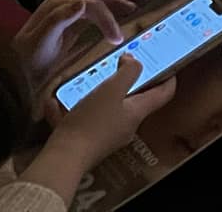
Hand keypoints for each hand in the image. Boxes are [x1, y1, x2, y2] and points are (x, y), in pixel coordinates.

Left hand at [14, 0, 136, 83]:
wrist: (15, 74)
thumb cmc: (27, 61)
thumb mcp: (40, 43)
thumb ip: (58, 21)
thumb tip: (81, 2)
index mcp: (59, 5)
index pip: (93, 3)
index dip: (108, 18)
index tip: (117, 38)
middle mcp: (65, 2)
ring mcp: (70, 9)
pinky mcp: (73, 19)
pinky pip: (99, 4)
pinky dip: (115, 3)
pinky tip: (126, 9)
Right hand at [53, 54, 177, 161]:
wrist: (63, 160)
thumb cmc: (91, 123)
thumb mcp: (112, 89)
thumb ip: (128, 72)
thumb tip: (133, 60)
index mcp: (136, 112)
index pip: (163, 93)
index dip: (168, 76)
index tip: (166, 62)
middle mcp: (125, 125)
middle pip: (133, 100)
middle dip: (125, 82)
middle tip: (116, 67)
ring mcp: (105, 136)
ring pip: (103, 109)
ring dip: (94, 94)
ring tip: (83, 81)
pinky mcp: (85, 142)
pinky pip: (79, 121)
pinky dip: (68, 110)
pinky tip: (53, 102)